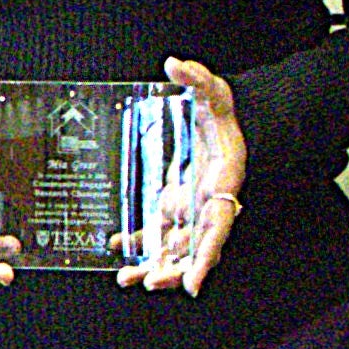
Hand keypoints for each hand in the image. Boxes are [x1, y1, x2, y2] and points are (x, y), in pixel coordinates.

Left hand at [127, 58, 246, 293]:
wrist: (228, 124)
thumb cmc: (225, 114)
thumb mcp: (215, 91)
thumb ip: (198, 78)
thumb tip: (176, 64)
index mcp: (222, 187)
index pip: (217, 230)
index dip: (206, 258)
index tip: (194, 283)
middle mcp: (207, 205)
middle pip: (194, 249)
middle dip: (173, 270)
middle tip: (149, 283)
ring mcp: (191, 209)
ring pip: (175, 247)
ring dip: (154, 265)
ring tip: (128, 278)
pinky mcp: (176, 206)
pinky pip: (159, 231)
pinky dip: (141, 242)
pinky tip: (120, 247)